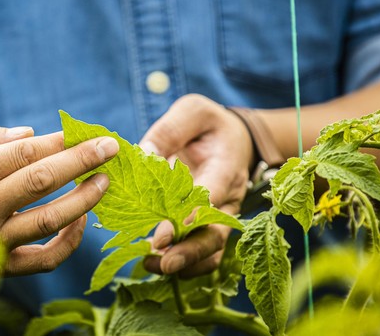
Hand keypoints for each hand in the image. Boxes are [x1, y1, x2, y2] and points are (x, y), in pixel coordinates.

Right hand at [0, 125, 118, 275]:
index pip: (24, 153)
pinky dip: (68, 243)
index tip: (87, 131)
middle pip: (41, 181)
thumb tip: (30, 134)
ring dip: (83, 199)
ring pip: (48, 220)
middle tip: (112, 147)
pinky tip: (82, 222)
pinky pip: (42, 260)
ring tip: (105, 181)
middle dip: (81, 161)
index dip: (59, 141)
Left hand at [139, 94, 252, 277]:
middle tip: (162, 263)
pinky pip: (207, 254)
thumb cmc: (210, 125)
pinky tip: (159, 264)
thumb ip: (170, 129)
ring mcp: (223, 216)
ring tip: (154, 268)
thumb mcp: (193, 112)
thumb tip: (143, 153)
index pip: (209, 198)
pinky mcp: (213, 226)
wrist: (235, 138)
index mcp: (225, 168)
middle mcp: (228, 198)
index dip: (187, 218)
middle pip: (215, 234)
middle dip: (189, 252)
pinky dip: (187, 264)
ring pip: (212, 250)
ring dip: (186, 264)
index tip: (163, 235)